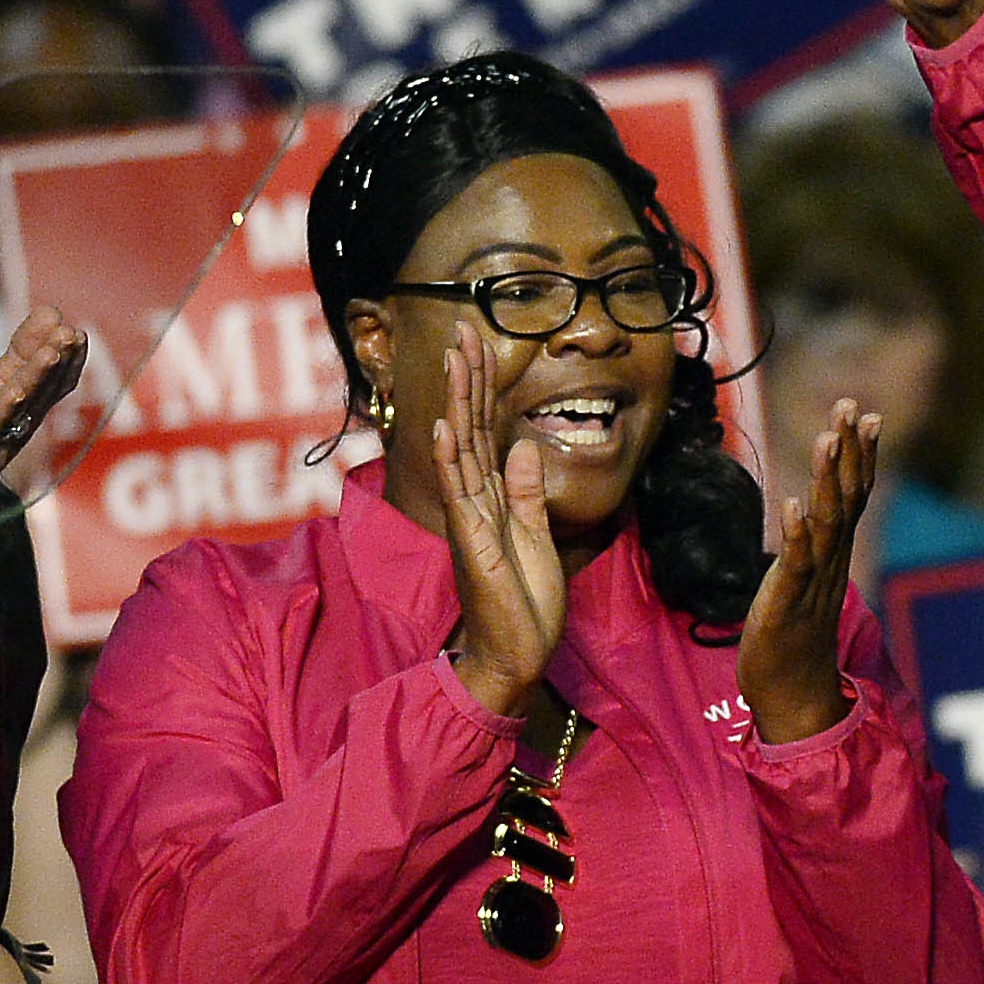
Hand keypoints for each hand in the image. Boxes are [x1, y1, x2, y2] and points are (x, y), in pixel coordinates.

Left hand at [0, 304, 87, 507]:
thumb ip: (19, 355)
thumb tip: (52, 313)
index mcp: (25, 409)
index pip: (55, 381)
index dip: (69, 358)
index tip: (77, 332)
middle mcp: (19, 426)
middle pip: (44, 391)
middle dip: (61, 362)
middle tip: (73, 334)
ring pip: (23, 406)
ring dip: (39, 378)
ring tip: (54, 350)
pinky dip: (4, 409)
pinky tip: (14, 389)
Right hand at [427, 332, 564, 716]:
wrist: (517, 654)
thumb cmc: (524, 604)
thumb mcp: (536, 537)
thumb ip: (527, 494)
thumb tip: (524, 447)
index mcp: (491, 499)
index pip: (484, 431)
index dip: (482, 388)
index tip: (481, 344)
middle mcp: (474, 502)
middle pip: (468, 428)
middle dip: (467, 378)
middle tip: (464, 329)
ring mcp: (469, 520)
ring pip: (461, 449)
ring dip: (458, 402)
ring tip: (455, 358)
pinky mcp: (472, 543)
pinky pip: (459, 494)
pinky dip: (451, 459)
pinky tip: (447, 426)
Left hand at [738, 401, 881, 742]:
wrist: (792, 696)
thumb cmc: (793, 637)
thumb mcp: (805, 579)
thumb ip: (812, 544)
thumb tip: (813, 511)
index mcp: (834, 554)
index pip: (854, 496)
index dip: (860, 455)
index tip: (866, 414)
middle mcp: (830, 563)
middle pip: (845, 498)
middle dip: (848, 451)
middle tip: (850, 408)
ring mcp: (811, 583)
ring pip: (826, 524)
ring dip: (826, 480)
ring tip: (827, 440)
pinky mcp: (786, 606)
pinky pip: (795, 566)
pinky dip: (797, 536)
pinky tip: (794, 506)